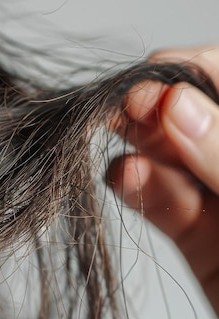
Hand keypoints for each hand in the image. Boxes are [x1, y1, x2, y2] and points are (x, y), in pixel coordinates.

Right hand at [109, 45, 218, 316]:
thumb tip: (176, 105)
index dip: (191, 75)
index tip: (153, 82)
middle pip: (198, 118)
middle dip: (157, 108)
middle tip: (122, 109)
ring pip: (176, 161)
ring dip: (142, 148)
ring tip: (114, 142)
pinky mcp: (204, 242)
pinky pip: (166, 207)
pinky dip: (141, 191)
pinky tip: (124, 178)